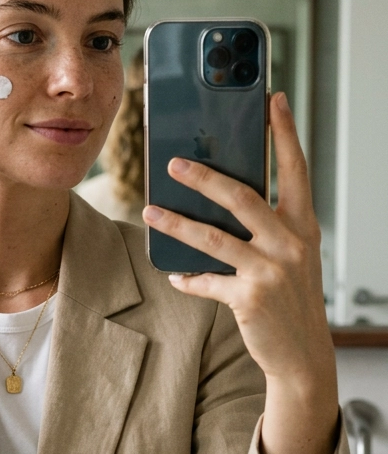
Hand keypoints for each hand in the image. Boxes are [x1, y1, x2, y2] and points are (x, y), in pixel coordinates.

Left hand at [143, 92, 330, 382]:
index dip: (285, 132)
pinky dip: (188, 278)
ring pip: (213, 238)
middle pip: (242, 197)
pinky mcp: (250, 299)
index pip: (295, 169)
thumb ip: (267, 225)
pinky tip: (174, 275)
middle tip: (172, 162)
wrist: (303, 354)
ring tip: (150, 210)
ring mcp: (271, 271)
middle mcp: (291, 243)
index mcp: (303, 225)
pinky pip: (207, 281)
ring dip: (176, 223)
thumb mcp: (291, 255)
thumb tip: (220, 195)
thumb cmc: (291, 297)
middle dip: (204, 177)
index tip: (273, 99)